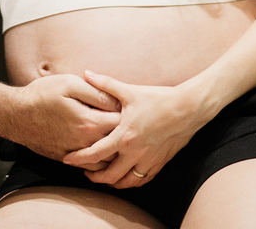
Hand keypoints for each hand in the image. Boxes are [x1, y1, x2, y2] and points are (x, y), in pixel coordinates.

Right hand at [8, 74, 121, 167]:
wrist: (15, 114)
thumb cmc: (41, 95)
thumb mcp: (69, 83)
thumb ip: (96, 91)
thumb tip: (116, 100)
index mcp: (90, 122)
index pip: (122, 122)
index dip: (129, 113)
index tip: (129, 105)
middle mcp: (86, 142)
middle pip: (118, 143)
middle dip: (126, 133)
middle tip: (129, 122)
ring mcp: (77, 153)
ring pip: (107, 160)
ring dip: (116, 151)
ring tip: (120, 138)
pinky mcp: (67, 159)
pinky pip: (92, 167)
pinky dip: (101, 162)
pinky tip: (102, 152)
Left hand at [62, 71, 210, 187]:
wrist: (188, 109)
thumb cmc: (158, 99)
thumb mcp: (129, 91)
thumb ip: (105, 84)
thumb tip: (86, 73)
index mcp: (123, 137)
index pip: (95, 154)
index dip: (79, 159)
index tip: (67, 160)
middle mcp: (134, 153)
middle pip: (109, 176)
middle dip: (94, 176)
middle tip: (85, 172)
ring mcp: (148, 161)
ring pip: (126, 182)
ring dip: (112, 183)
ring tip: (103, 177)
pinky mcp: (160, 163)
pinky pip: (143, 179)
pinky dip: (131, 182)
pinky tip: (126, 177)